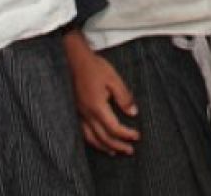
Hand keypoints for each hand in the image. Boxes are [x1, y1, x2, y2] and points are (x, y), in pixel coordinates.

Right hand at [63, 30, 139, 154]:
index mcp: (97, 107)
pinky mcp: (75, 111)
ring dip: (104, 147)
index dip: (126, 134)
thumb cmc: (94, 67)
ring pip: (91, 138)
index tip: (137, 136)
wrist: (73, 59)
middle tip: (130, 150)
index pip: (114, 128)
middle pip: (103, 137)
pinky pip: (82, 132)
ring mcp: (79, 114)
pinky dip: (91, 141)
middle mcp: (86, 114)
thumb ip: (124, 97)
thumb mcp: (114, 78)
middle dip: (118, 145)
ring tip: (114, 152)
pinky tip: (96, 141)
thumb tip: (133, 112)